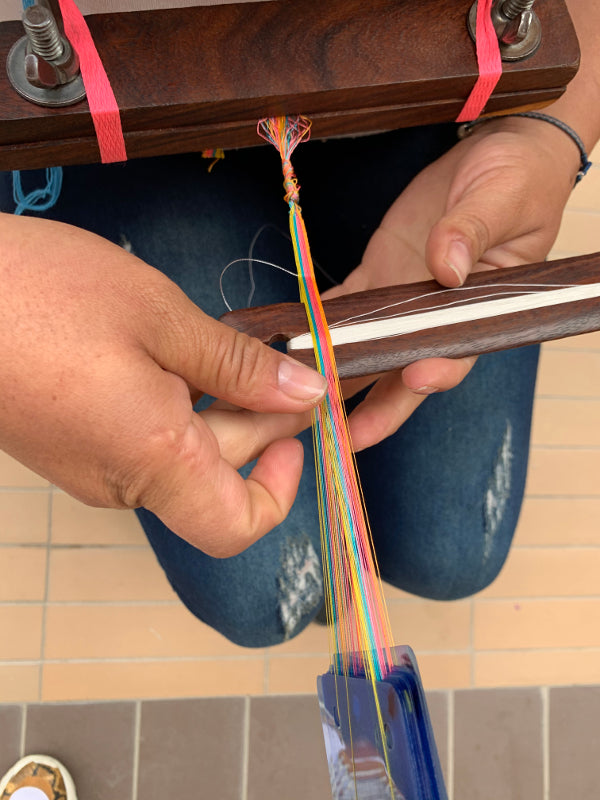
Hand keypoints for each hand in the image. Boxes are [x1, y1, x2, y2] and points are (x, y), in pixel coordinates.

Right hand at [0, 213, 326, 555]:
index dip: (280, 487)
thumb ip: (238, 365)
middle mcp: (119, 481)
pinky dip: (174, 402)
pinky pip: (142, 439)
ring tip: (220, 341)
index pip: (236, 526)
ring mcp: (88, 466)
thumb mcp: (159, 315)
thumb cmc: (38, 294)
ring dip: (215, 405)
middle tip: (276, 353)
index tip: (294, 424)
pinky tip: (173, 350)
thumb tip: (304, 393)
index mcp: (153, 460)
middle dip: (257, 419)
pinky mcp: (68, 443)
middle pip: (216, 478)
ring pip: (180, 455)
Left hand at [327, 115, 579, 450]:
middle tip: (338, 435)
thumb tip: (447, 266)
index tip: (415, 377)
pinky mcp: (380, 276)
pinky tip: (292, 339)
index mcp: (482, 307)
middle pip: (405, 373)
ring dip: (336, 375)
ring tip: (300, 399)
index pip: (460, 350)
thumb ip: (474, 229)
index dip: (439, 370)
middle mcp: (439, 315)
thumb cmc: (520, 177)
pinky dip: (318, 324)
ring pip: (368, 350)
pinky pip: (344, 307)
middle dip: (373, 409)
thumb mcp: (504, 196)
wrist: (499, 150)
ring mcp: (405, 300)